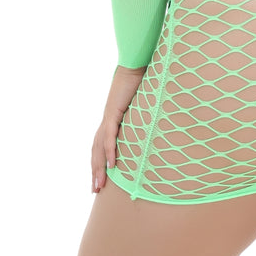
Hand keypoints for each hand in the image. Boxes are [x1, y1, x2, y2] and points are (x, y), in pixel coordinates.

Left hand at [91, 64, 146, 192]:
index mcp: (111, 121)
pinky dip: (110, 152)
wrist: (135, 65)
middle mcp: (106, 122)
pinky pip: (110, 137)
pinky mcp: (113, 113)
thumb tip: (159, 128)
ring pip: (99, 148)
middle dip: (95, 172)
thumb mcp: (144, 107)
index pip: (101, 146)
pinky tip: (111, 165)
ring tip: (99, 185)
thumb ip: (146, 120)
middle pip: (96, 152)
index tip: (101, 179)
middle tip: (95, 190)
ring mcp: (108, 118)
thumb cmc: (142, 82)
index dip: (99, 163)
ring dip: (99, 168)